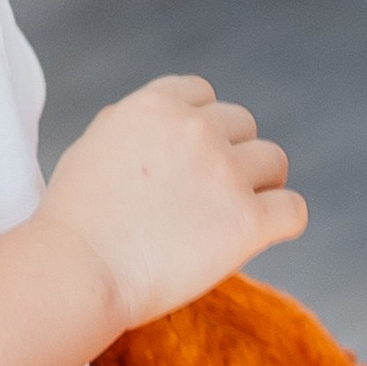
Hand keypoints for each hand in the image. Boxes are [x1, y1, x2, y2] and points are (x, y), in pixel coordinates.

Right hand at [40, 77, 305, 337]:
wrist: (77, 272)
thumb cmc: (73, 223)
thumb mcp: (91, 147)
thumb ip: (131, 128)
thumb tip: (161, 127)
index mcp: (155, 105)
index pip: (202, 93)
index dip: (200, 127)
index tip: (188, 160)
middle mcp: (195, 129)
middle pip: (242, 125)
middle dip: (229, 155)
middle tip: (208, 197)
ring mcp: (225, 173)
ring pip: (273, 162)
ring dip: (258, 186)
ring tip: (232, 217)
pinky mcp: (247, 220)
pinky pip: (293, 210)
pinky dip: (282, 222)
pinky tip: (260, 237)